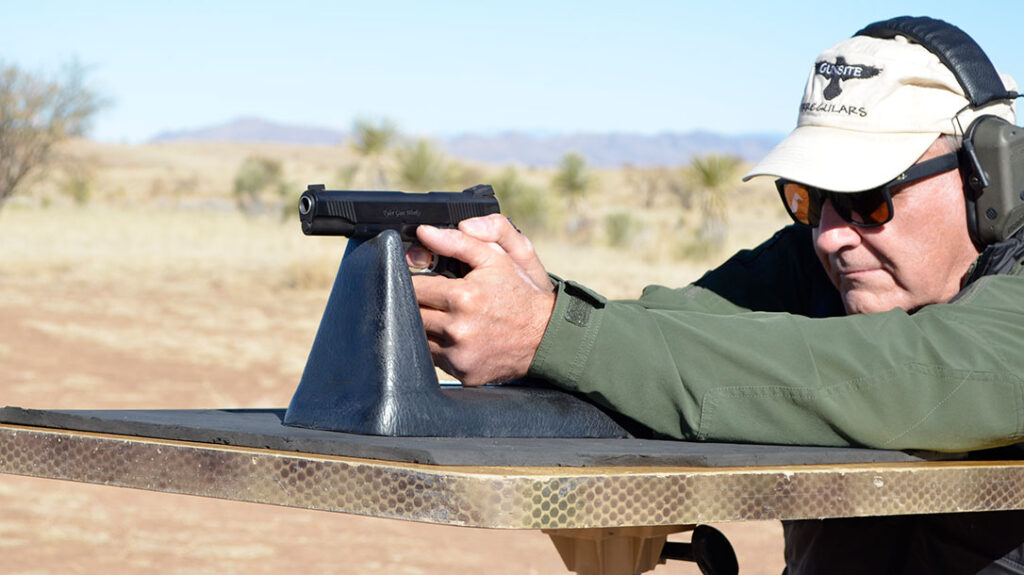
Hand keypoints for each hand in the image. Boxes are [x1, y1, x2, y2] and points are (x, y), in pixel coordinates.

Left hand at [409, 214, 555, 384]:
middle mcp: (457, 330)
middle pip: (411, 314)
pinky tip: (460, 337)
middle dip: (419, 304)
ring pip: (419, 338)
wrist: (546, 336)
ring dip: (427, 326)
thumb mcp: (495, 258)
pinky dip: (441, 347)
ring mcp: (459, 356)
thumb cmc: (520, 294)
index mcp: (462, 297)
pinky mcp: (462, 374)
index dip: (412, 282)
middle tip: (436, 299)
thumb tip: (425, 233)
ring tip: (450, 317)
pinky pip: (436, 359)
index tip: (422, 282)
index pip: (411, 288)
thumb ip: (457, 242)